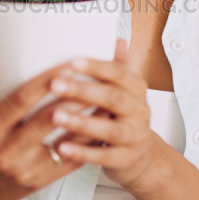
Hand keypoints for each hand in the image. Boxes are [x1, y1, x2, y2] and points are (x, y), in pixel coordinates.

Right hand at [0, 42, 92, 199]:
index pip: (22, 99)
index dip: (46, 81)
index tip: (69, 65)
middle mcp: (6, 149)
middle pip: (47, 120)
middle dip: (74, 99)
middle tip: (96, 80)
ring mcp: (24, 168)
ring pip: (64, 143)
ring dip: (88, 122)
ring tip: (107, 102)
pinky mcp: (38, 183)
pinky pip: (69, 163)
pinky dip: (88, 146)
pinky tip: (102, 129)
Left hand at [47, 39, 163, 189]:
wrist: (143, 157)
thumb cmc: (124, 118)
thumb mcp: (124, 92)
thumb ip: (118, 68)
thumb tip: (119, 40)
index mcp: (137, 89)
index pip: (119, 73)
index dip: (96, 67)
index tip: (72, 62)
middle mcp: (140, 111)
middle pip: (112, 98)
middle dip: (83, 91)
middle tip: (55, 85)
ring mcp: (136, 136)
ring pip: (109, 128)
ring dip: (81, 121)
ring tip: (56, 116)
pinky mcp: (127, 159)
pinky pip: (104, 156)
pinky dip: (83, 152)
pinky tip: (62, 147)